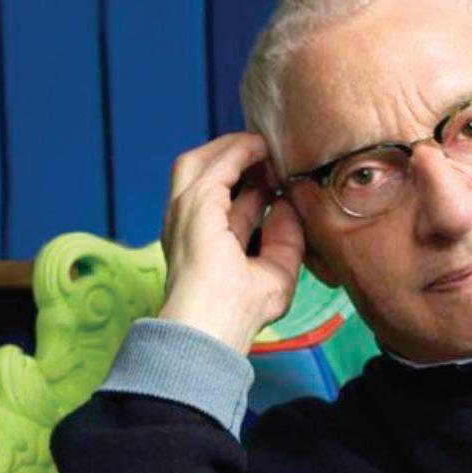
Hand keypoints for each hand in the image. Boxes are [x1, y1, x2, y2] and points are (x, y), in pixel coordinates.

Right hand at [158, 133, 305, 352]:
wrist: (212, 327)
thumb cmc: (239, 313)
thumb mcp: (276, 274)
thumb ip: (285, 239)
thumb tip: (286, 205)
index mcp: (203, 243)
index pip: (223, 204)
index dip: (248, 186)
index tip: (275, 176)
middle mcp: (187, 225)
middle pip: (203, 175)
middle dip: (234, 160)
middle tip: (268, 154)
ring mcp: (185, 213)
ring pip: (200, 162)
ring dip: (232, 150)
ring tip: (262, 145)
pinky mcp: (194, 206)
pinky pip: (216, 166)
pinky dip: (237, 152)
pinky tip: (259, 148)